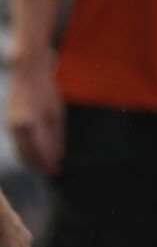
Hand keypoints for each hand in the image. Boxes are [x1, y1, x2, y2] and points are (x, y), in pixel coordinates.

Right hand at [6, 58, 63, 175]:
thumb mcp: (57, 113)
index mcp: (32, 124)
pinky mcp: (9, 123)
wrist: (27, 74)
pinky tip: (35, 154)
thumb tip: (58, 154)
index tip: (56, 171)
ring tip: (44, 167)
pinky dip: (25, 151)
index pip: (40, 151)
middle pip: (28, 154)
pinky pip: (17, 143)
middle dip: (40, 165)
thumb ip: (56, 135)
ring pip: (20, 150)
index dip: (48, 163)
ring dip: (32, 161)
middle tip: (51, 172)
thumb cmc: (46, 91)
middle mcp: (18, 127)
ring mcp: (11, 125)